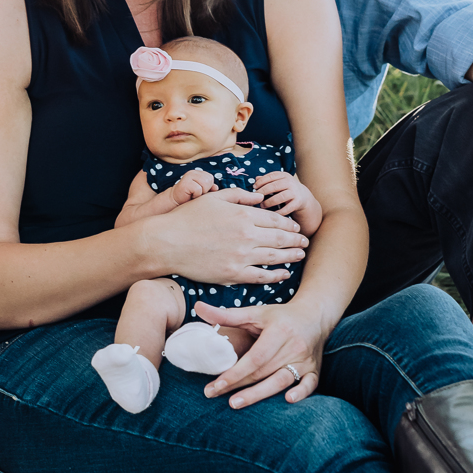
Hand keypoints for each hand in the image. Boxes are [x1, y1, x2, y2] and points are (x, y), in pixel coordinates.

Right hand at [147, 189, 306, 287]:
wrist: (168, 242)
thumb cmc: (187, 218)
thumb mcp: (214, 198)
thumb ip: (240, 196)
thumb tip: (260, 197)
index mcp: (243, 215)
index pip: (275, 219)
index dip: (288, 224)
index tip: (295, 227)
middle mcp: (246, 235)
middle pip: (280, 238)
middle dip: (295, 240)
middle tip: (305, 241)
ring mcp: (241, 256)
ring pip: (275, 257)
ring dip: (291, 256)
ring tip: (301, 255)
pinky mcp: (233, 274)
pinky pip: (261, 276)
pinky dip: (276, 275)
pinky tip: (284, 273)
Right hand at [171, 169, 218, 205]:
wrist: (175, 202)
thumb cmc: (189, 197)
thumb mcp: (202, 193)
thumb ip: (210, 189)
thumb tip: (216, 187)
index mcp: (198, 173)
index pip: (210, 178)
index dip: (207, 187)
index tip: (199, 192)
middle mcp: (193, 172)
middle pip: (209, 180)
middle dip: (205, 190)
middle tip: (196, 194)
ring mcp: (188, 176)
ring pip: (205, 184)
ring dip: (200, 193)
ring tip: (193, 195)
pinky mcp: (185, 182)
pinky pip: (198, 189)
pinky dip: (195, 196)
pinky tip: (189, 196)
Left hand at [198, 301, 323, 408]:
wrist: (314, 317)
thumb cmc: (280, 316)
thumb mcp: (255, 312)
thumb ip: (227, 314)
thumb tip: (198, 308)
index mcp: (278, 332)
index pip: (254, 357)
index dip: (235, 372)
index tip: (216, 383)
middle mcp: (293, 347)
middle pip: (263, 371)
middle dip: (238, 386)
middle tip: (214, 394)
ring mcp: (305, 360)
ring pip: (281, 381)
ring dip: (259, 394)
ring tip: (235, 404)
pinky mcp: (314, 370)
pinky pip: (310, 385)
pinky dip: (301, 393)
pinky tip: (287, 401)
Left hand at [253, 172, 315, 217]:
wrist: (302, 196)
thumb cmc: (284, 188)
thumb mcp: (277, 181)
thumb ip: (267, 180)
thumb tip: (256, 179)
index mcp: (284, 175)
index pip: (271, 176)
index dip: (261, 182)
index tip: (254, 187)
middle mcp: (290, 182)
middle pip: (274, 186)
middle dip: (263, 192)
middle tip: (255, 198)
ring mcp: (295, 192)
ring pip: (280, 197)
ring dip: (269, 202)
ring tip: (262, 205)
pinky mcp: (298, 202)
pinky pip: (287, 208)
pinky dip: (278, 212)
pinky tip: (271, 213)